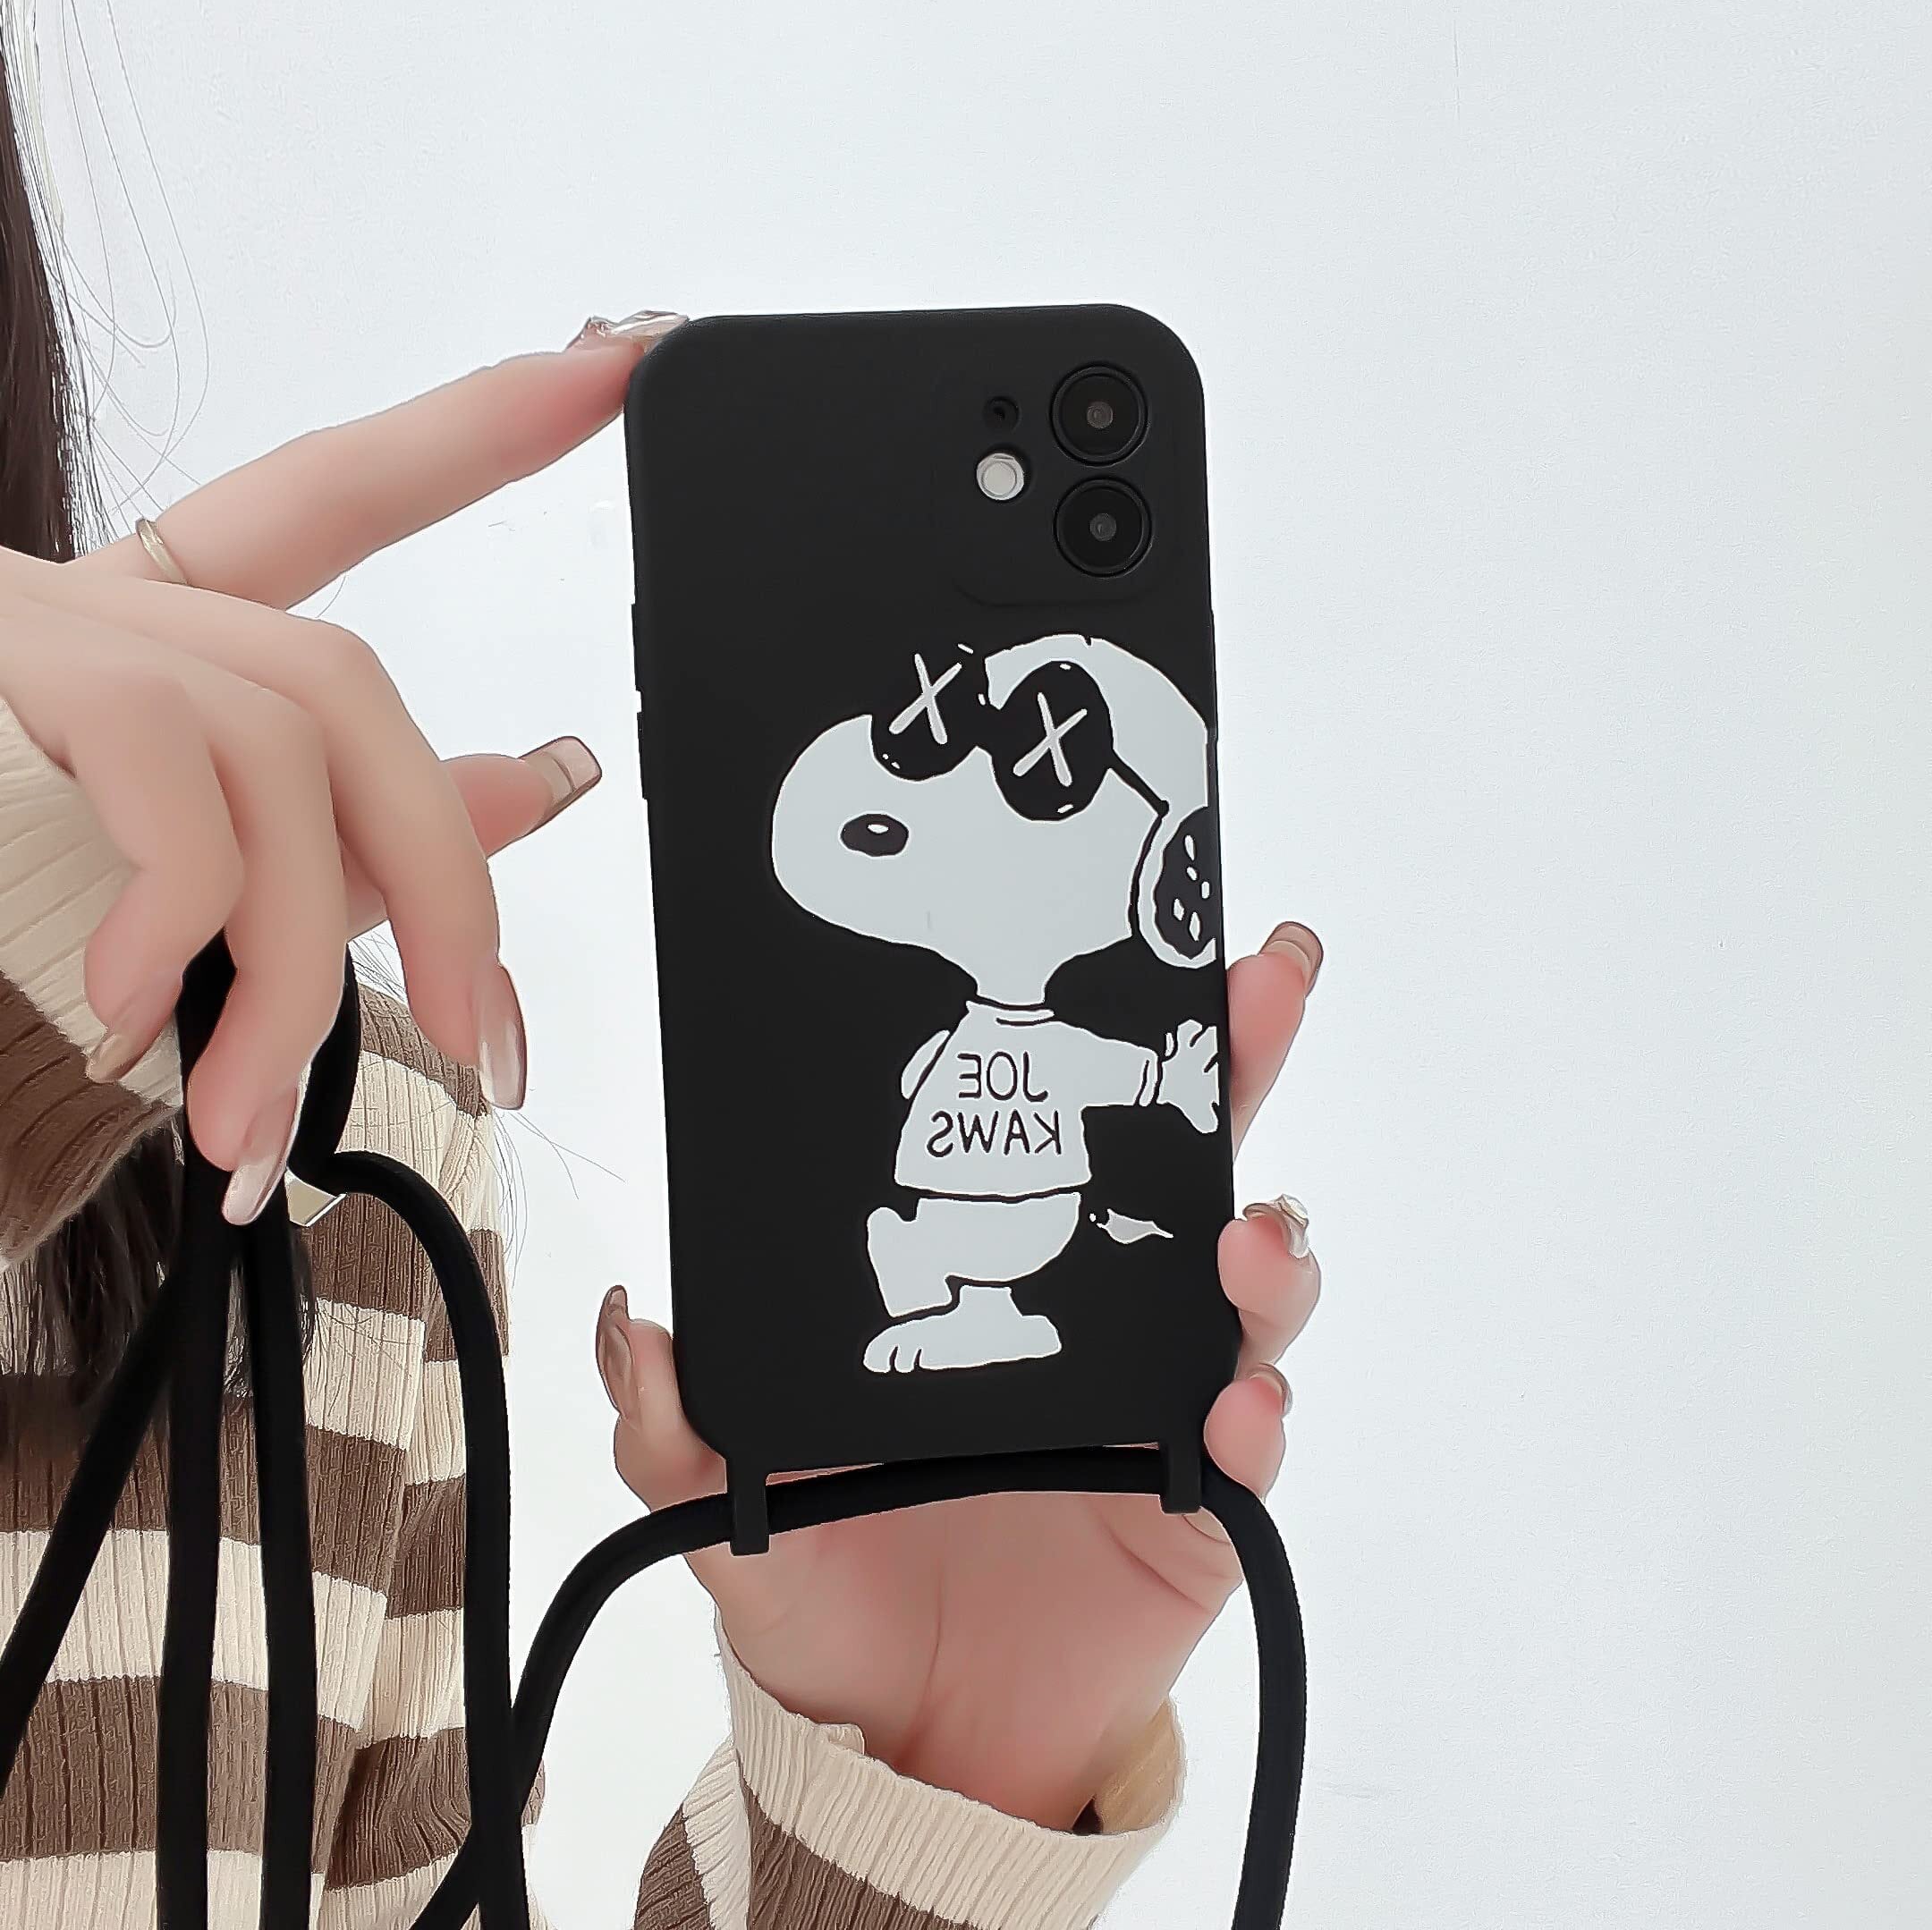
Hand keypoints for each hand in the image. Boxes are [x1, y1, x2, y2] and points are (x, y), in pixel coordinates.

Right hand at [0, 313, 679, 1217]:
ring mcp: (15, 630)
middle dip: (450, 873)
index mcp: (133, 650)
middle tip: (495, 1045)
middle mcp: (75, 610)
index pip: (328, 500)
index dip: (468, 432)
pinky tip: (130, 1013)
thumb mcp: (156, 892)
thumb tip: (526, 782)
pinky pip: (160, 758)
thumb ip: (327, 833)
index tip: (614, 361)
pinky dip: (185, 906)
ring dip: (297, 964)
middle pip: (337, 684)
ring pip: (271, 742)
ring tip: (259, 1124)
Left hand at [598, 920, 1324, 1829]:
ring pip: (1245, 1292)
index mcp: (991, 1276)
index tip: (1129, 949)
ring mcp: (1160, 1403)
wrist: (909, 1742)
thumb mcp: (729, 1501)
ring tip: (1245, 1243)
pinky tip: (1239, 1407)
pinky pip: (1254, 1444)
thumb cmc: (829, 1593)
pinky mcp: (1203, 1503)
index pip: (1055, 1128)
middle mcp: (1094, 1316)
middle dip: (1236, 1065)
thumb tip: (622, 1319)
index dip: (1099, 1037)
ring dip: (1265, 1250)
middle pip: (1183, 1168)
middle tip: (1266, 984)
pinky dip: (1260, 1415)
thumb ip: (674, 1423)